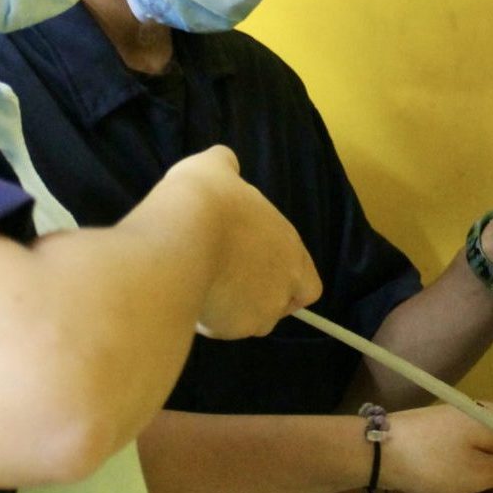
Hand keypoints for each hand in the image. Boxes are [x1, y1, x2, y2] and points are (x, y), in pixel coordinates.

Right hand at [162, 146, 321, 339]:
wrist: (184, 234)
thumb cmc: (207, 199)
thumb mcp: (216, 167)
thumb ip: (227, 168)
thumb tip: (224, 163)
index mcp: (290, 248)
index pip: (308, 285)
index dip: (288, 284)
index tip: (257, 273)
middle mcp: (283, 283)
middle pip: (280, 307)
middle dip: (258, 302)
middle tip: (227, 284)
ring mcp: (261, 309)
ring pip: (250, 322)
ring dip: (233, 312)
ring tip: (203, 288)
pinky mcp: (233, 328)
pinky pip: (220, 329)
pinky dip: (208, 320)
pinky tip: (189, 297)